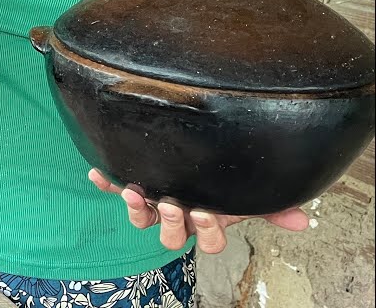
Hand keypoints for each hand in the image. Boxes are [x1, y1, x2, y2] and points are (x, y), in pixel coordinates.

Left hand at [88, 169, 309, 252]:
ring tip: (134, 191)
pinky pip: (115, 188)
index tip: (204, 210)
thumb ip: (271, 205)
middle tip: (171, 204)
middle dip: (171, 222)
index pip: (208, 241)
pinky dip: (107, 181)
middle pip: (172, 237)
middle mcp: (178, 218)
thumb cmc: (219, 180)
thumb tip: (301, 221)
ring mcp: (153, 205)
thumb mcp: (244, 192)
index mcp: (206, 221)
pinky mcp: (132, 188)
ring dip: (137, 208)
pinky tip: (98, 173)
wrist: (189, 158)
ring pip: (143, 221)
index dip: (207, 231)